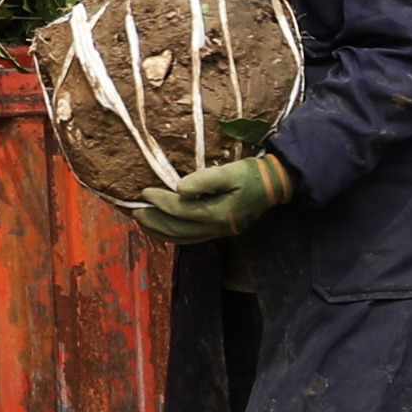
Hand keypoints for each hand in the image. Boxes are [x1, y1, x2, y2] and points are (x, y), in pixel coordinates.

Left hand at [136, 153, 292, 245]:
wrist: (275, 185)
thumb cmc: (253, 174)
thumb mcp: (231, 172)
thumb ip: (205, 180)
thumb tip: (179, 188)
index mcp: (220, 214)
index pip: (182, 211)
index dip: (161, 202)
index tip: (144, 192)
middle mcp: (217, 228)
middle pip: (178, 230)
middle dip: (155, 222)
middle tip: (135, 212)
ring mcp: (218, 232)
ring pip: (183, 238)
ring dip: (161, 232)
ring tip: (143, 223)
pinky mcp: (219, 230)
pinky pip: (190, 238)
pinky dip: (173, 235)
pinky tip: (163, 229)